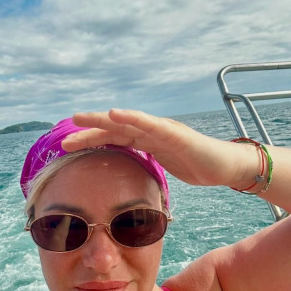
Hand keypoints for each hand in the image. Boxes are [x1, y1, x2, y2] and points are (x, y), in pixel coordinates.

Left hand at [61, 109, 248, 186]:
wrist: (225, 166)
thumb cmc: (196, 165)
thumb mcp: (163, 166)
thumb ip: (146, 162)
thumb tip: (126, 175)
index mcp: (146, 141)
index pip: (114, 139)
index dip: (92, 140)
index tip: (70, 146)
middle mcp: (150, 131)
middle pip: (115, 129)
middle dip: (89, 131)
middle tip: (65, 135)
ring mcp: (162, 130)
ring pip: (127, 123)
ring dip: (102, 120)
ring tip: (80, 118)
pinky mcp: (175, 133)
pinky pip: (151, 124)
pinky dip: (133, 118)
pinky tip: (115, 114)